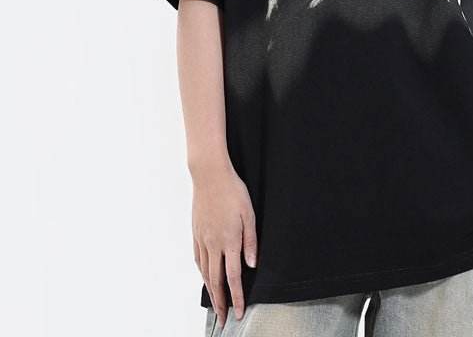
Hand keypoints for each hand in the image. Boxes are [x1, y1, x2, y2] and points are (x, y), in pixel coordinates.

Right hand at [192, 165, 257, 325]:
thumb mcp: (249, 214)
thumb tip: (252, 264)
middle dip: (221, 302)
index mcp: (229, 241)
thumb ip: (251, 241)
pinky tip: (205, 277)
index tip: (239, 312)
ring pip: (205, 272)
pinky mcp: (196, 233)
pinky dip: (202, 273)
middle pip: (216, 281)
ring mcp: (202, 239)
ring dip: (211, 291)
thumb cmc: (233, 192)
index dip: (237, 297)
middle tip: (223, 320)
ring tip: (215, 305)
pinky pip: (198, 259)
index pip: (233, 277)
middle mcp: (214, 244)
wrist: (210, 176)